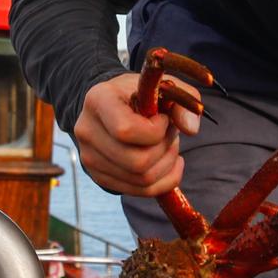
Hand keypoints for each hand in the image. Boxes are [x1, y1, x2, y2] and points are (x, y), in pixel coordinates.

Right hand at [73, 72, 201, 196]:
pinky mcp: (99, 176)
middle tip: (169, 134)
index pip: (126, 131)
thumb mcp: (163, 86)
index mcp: (98, 100)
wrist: (113, 106)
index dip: (156, 131)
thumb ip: (183, 100)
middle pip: (137, 162)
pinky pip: (141, 191)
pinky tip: (168, 162)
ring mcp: (89, 158)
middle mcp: (86, 130)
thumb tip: (191, 129)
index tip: (163, 119)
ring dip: (167, 164)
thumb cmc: (140, 94)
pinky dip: (164, 180)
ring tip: (168, 145)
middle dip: (165, 150)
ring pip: (142, 180)